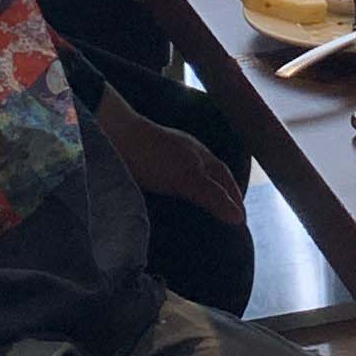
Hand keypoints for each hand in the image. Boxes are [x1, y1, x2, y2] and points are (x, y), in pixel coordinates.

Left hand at [98, 96, 249, 225]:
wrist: (115, 138)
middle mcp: (188, 154)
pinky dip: (178, 191)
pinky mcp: (148, 163)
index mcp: (201, 156)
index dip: (233, 196)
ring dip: (199, 191)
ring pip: (191, 175)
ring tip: (201, 211)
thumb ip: (212, 197)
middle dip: (221, 193)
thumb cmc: (153, 157)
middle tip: (226, 215)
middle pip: (211, 175)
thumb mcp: (187, 179)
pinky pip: (170, 179)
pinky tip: (171, 200)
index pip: (225, 177)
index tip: (240, 217)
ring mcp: (167, 156)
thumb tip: (239, 218)